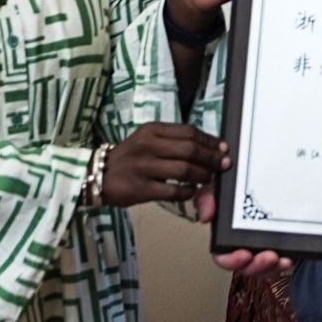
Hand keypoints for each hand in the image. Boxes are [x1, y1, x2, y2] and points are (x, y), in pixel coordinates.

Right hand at [101, 123, 227, 207]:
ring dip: (203, 175)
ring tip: (209, 178)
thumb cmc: (129, 157)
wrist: (98, 175)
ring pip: (184, 169)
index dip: (210, 141)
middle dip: (212, 158)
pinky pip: (173, 190)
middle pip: (190, 149)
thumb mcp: (147, 140)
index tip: (224, 148)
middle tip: (224, 165)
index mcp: (152, 130)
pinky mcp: (141, 188)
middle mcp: (148, 145)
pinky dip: (187, 191)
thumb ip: (172, 141)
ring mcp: (144, 167)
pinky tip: (191, 191)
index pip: (189, 132)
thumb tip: (207, 148)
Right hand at [193, 185, 294, 277]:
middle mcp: (243, 244)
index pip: (222, 256)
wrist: (275, 177)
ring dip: (271, 267)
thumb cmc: (243, 184)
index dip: (231, 260)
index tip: (244, 255)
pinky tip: (289, 258)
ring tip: (280, 259)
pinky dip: (283, 263)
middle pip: (246, 266)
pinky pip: (280, 263)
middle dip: (256, 266)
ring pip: (263, 269)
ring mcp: (262, 247)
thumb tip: (206, 216)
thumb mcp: (221, 185)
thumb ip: (208, 197)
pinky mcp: (280, 246)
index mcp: (226, 234)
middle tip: (268, 257)